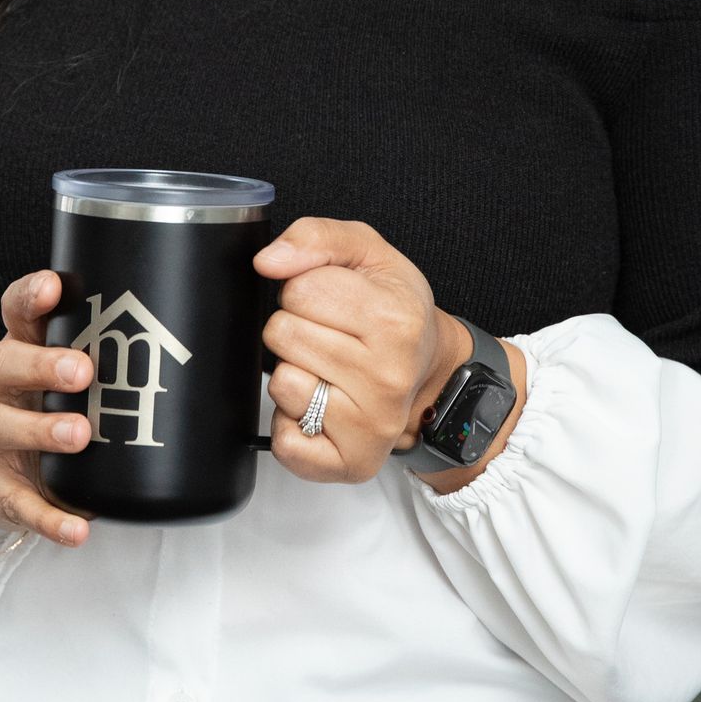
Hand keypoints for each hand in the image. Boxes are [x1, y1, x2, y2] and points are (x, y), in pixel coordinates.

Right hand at [0, 269, 93, 548]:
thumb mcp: (74, 381)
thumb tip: (215, 349)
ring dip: (40, 429)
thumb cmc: (55, 412)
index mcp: (23, 352)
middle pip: (5, 363)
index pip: (18, 313)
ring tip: (79, 435)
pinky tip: (77, 529)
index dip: (30, 297)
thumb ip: (119, 361)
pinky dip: (48, 518)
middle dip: (43, 364)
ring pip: (0, 426)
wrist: (8, 482)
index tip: (54, 286)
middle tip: (83, 371)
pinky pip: (18, 504)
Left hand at [255, 217, 468, 483]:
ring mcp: (373, 426)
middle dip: (295, 329)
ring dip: (294, 373)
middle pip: (282, 335)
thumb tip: (270, 261)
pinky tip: (321, 407)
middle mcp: (389, 377)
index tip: (334, 302)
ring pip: (281, 384)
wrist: (430, 370)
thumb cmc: (395, 312)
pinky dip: (291, 423)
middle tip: (331, 336)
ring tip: (328, 370)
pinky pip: (285, 442)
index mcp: (395, 319)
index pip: (298, 289)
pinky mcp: (354, 463)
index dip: (304, 290)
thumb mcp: (366, 253)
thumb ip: (316, 237)